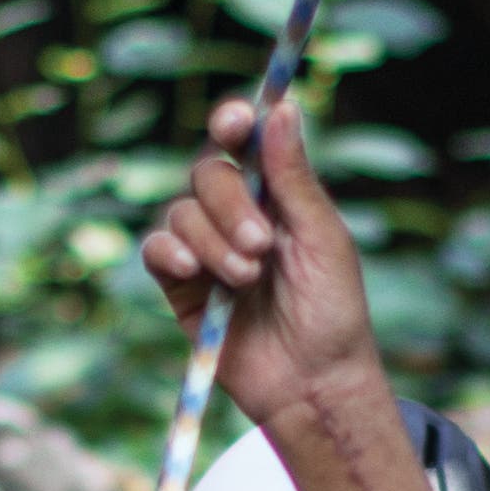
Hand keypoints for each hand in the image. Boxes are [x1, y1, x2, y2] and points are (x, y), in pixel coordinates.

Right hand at [142, 97, 385, 442]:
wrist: (312, 383)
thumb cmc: (332, 312)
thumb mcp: (323, 238)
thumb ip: (295, 177)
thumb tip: (281, 107)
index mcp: (278, 195)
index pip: (246, 143)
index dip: (234, 123)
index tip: (235, 122)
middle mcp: (239, 214)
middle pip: (209, 173)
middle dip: (231, 204)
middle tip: (262, 246)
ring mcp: (207, 248)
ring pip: (182, 210)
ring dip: (213, 240)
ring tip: (247, 279)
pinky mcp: (180, 285)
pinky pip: (157, 248)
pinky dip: (171, 252)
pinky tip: (194, 272)